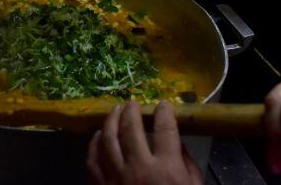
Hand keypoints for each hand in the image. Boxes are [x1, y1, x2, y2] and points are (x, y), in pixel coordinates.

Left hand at [87, 101, 202, 184]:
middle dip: (132, 110)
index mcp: (167, 168)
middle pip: (131, 128)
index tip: (163, 104)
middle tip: (132, 102)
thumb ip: (187, 165)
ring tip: (114, 110)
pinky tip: (97, 136)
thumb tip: (178, 143)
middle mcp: (139, 168)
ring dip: (110, 120)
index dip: (164, 112)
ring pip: (107, 139)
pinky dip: (94, 145)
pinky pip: (92, 161)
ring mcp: (117, 178)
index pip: (164, 129)